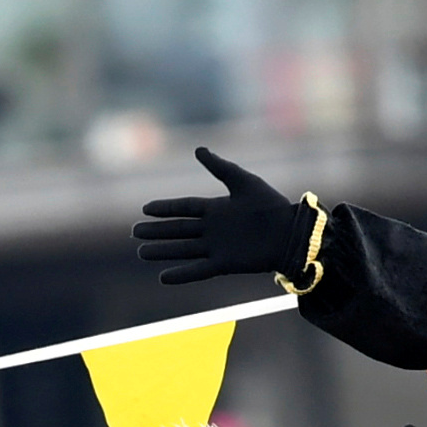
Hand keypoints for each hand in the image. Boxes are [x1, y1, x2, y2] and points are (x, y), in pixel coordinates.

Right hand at [134, 148, 322, 286]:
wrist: (291, 233)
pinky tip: (163, 277)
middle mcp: (213, 228)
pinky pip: (199, 269)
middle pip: (179, 229)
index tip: (145, 209)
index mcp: (216, 208)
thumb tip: (198, 149)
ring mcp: (218, 247)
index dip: (165, 208)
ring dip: (163, 251)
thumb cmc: (271, 206)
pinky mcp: (225, 263)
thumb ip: (220, 167)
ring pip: (183, 249)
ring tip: (142, 252)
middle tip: (135, 232)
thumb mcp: (243, 182)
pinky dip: (182, 274)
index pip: (184, 207)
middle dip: (157, 231)